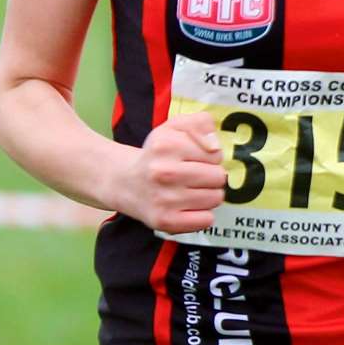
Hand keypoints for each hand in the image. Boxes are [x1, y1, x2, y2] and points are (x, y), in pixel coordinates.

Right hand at [121, 112, 226, 231]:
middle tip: (196, 177)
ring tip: (192, 191)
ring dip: (209, 196)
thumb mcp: (173, 127)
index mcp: (166, 145)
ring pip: (215, 199)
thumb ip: (199, 124)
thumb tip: (214, 146)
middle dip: (212, 177)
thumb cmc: (156, 154)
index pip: (216, 154)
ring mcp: (164, 198)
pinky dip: (203, 215)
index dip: (211, 157)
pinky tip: (189, 207)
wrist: (124, 182)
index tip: (196, 160)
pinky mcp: (165, 220)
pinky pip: (206, 220)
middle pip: (218, 177)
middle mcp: (164, 172)